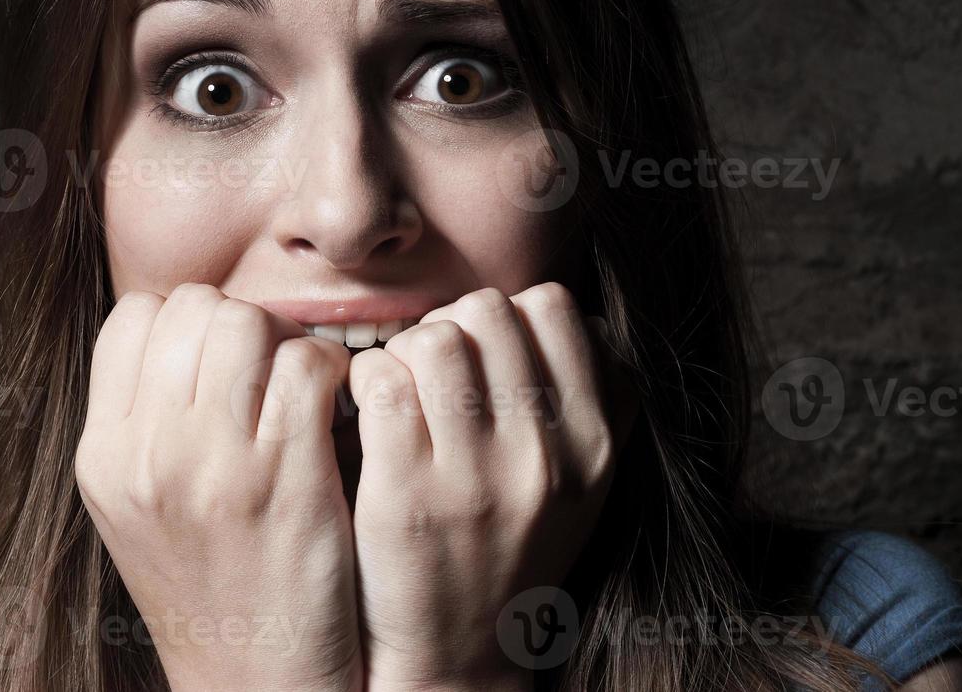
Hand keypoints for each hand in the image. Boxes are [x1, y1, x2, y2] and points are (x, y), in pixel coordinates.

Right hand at [75, 284, 363, 691]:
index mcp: (104, 455)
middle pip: (194, 309)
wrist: (251, 681)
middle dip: (239, 322)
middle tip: (266, 364)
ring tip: (298, 381)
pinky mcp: (290, 480)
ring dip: (284, 340)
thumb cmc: (207, 582)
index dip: (184, 321)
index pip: (134, 317)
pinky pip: (307, 367)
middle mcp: (150, 455)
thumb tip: (180, 329)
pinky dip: (330, 368)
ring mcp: (218, 467)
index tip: (216, 356)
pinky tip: (334, 400)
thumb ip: (142, 419)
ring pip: (248, 324)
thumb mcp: (135, 504)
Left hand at [347, 283, 635, 691]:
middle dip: (453, 325)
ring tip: (402, 388)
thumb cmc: (513, 549)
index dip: (510, 315)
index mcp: (592, 443)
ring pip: (433, 337)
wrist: (461, 655)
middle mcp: (542, 456)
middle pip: (487, 309)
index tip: (486, 353)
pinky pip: (380, 380)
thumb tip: (576, 316)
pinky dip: (365, 380)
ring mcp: (473, 475)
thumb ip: (595, 400)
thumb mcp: (582, 483)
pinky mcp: (403, 493)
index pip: (555, 307)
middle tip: (435, 370)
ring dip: (405, 350)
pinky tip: (370, 409)